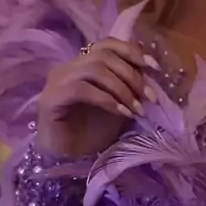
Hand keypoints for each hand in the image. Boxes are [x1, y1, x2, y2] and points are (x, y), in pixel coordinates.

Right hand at [36, 38, 158, 157]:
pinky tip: (121, 113)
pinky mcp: (52, 98)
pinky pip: (82, 89)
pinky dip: (106, 100)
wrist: (64, 161)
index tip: (154, 68)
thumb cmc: (88, 136)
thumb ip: (127, 89)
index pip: (107, 44)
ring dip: (122, 88)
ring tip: (136, 109)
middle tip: (149, 97)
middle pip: (104, 55)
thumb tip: (150, 77)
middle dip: (132, 75)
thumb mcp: (116, 107)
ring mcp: (57, 81)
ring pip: (95, 69)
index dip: (132, 52)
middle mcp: (67, 68)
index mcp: (81, 65)